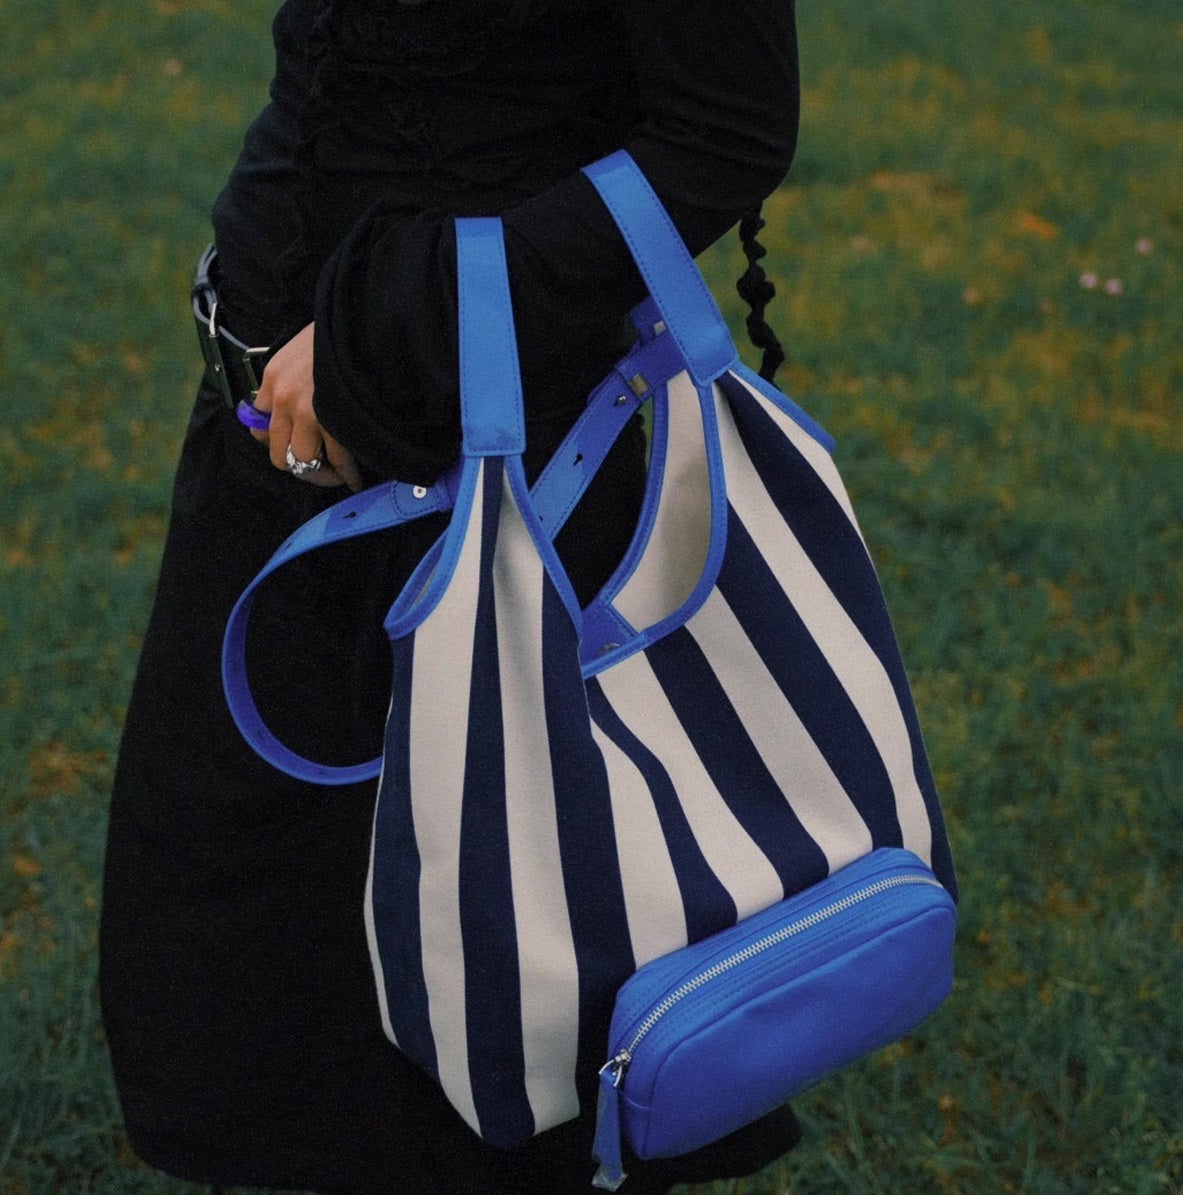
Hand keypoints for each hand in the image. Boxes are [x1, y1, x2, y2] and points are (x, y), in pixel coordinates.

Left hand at [251, 322, 362, 491]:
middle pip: (278, 453)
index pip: (260, 426)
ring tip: (338, 475)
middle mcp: (283, 398)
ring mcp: (307, 411)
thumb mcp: (301, 349)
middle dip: (299, 466)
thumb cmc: (338, 333)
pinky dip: (346, 474)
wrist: (361, 319)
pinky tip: (354, 479)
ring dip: (321, 474)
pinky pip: (337, 459)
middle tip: (319, 469)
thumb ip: (289, 379)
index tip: (295, 447)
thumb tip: (280, 415)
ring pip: (304, 461)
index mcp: (272, 378)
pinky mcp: (334, 419)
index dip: (278, 442)